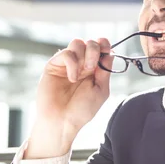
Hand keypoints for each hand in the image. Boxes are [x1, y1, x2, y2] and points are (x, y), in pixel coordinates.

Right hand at [26, 37, 112, 157]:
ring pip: (77, 42)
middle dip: (94, 51)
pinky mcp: (54, 65)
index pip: (101, 47)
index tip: (106, 51)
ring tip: (80, 74)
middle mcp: (81, 63)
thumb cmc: (82, 110)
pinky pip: (66, 53)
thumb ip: (105, 70)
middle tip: (91, 68)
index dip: (105, 44)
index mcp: (94, 69)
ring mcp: (67, 64)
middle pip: (91, 42)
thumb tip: (110, 52)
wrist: (62, 121)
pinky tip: (72, 78)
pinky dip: (72, 64)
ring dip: (83, 56)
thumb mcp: (101, 90)